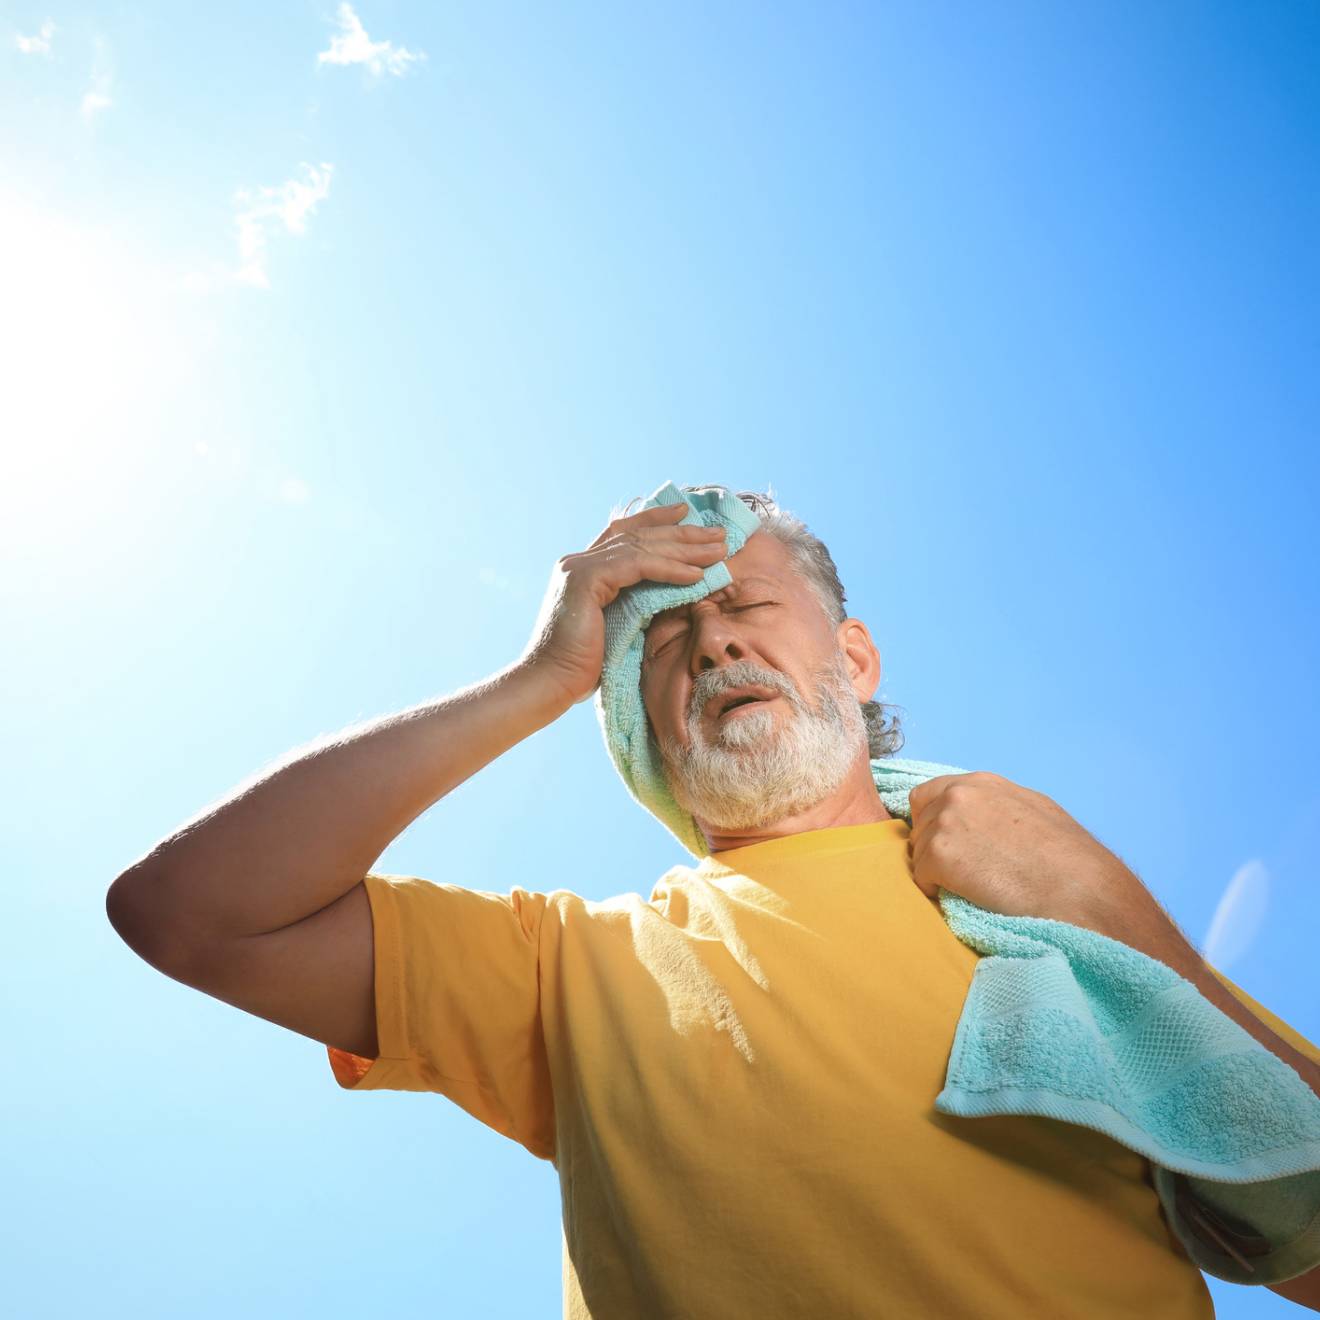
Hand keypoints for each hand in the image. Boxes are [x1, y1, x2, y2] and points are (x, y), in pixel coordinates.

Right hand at [518, 502, 727, 706]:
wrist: (550, 682)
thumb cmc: (581, 666)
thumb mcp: (615, 625)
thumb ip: (633, 601)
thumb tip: (671, 591)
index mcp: (583, 569)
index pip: (623, 533)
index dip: (656, 520)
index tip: (686, 514)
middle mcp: (578, 561)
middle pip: (637, 535)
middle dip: (681, 533)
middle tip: (718, 533)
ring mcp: (579, 567)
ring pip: (640, 546)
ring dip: (684, 549)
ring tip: (718, 552)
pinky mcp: (585, 579)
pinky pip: (637, 566)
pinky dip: (669, 569)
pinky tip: (696, 575)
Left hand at [906, 770, 1139, 924]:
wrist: (1079, 888)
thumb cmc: (1068, 858)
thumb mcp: (1034, 810)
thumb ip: (997, 807)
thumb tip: (982, 819)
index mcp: (981, 783)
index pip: (929, 795)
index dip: (935, 822)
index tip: (952, 844)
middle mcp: (958, 794)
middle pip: (919, 823)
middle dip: (933, 846)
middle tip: (963, 871)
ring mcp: (946, 822)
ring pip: (918, 851)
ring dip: (936, 870)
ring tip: (972, 886)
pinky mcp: (939, 854)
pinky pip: (920, 877)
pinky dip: (936, 891)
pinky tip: (966, 897)